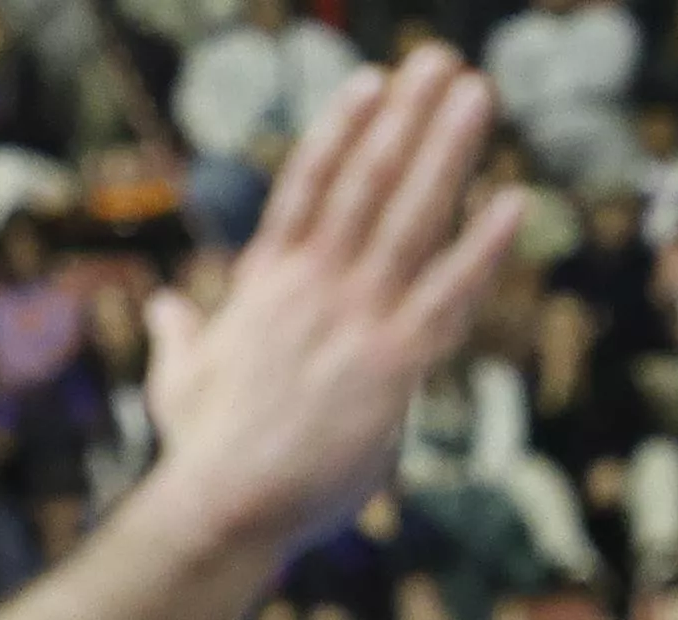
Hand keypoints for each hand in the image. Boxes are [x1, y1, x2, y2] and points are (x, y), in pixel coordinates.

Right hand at [140, 50, 527, 558]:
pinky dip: (483, 245)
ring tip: (477, 90)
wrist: (222, 502)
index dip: (343, 129)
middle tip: (442, 60)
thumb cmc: (203, 453)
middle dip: (408, 116)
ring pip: (410, 215)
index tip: (372, 83)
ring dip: (447, 148)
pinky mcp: (391, 364)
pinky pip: (448, 292)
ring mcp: (353, 318)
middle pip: (368, 179)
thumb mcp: (180, 380)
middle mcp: (313, 284)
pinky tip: (516, 200)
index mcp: (266, 283)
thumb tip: (162, 311)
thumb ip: (180, 336)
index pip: (309, 186)